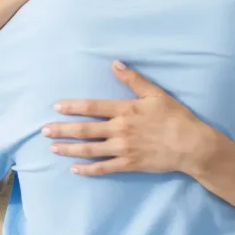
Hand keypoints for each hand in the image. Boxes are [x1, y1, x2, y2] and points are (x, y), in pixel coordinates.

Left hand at [42, 61, 214, 175]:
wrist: (190, 144)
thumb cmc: (174, 116)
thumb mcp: (155, 93)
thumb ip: (133, 79)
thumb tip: (115, 64)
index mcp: (125, 110)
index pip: (93, 107)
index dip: (73, 107)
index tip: (57, 107)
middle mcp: (120, 129)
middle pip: (85, 130)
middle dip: (63, 130)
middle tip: (44, 130)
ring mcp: (123, 149)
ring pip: (90, 150)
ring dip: (69, 149)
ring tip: (53, 148)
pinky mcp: (128, 164)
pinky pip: (103, 168)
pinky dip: (88, 169)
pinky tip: (75, 169)